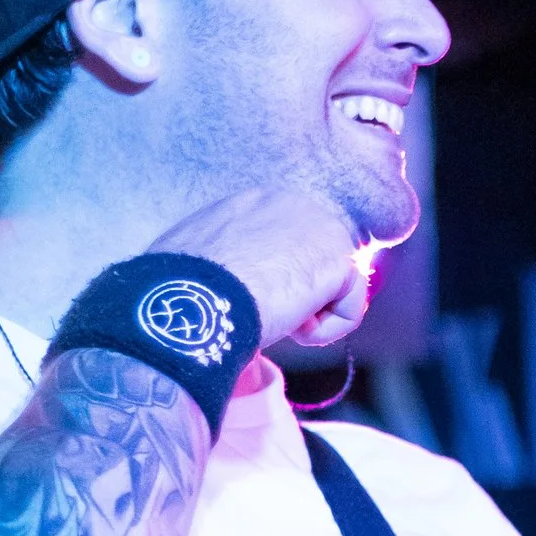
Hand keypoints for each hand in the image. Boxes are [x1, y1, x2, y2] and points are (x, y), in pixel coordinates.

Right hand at [151, 189, 367, 350]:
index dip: (279, 285)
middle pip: (320, 267)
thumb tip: (230, 281)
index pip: (292, 249)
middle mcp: (293, 204)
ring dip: (310, 318)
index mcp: (256, 203)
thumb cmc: (184, 289)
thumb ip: (230, 259)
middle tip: (266, 311)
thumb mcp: (201, 261)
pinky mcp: (339, 257)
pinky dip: (325, 332)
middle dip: (301, 299)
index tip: (254, 301)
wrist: (195, 298)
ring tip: (275, 317)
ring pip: (336, 290)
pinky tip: (293, 326)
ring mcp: (320, 226)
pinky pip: (350, 310)